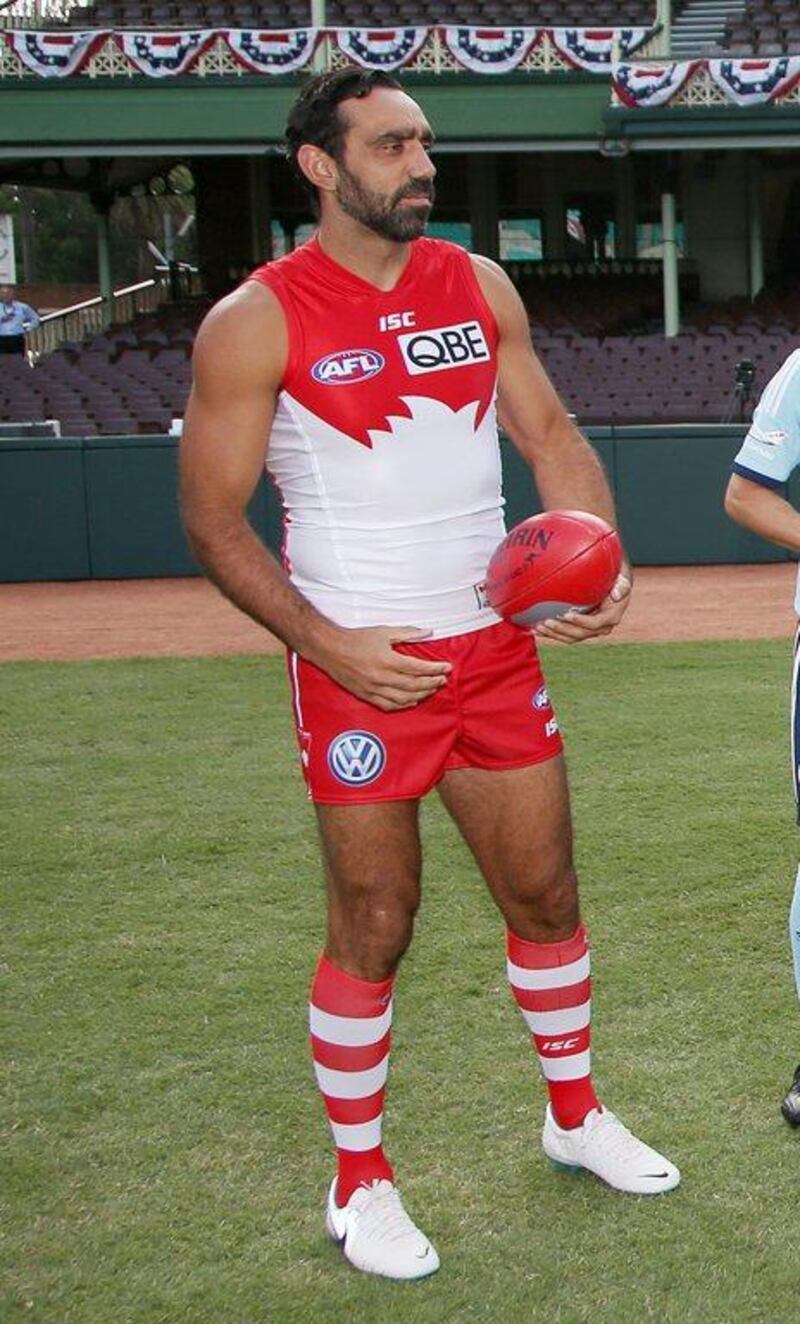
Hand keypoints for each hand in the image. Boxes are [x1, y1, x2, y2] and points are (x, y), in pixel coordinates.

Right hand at [314, 625, 451, 710]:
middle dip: (432, 683)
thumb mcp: (384, 632)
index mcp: (387, 659)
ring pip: (404, 698)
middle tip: (443, 679)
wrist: (330, 649)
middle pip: (414, 685)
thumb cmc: (356, 638)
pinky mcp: (366, 695)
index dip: (435, 668)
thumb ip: (408, 633)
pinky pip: (389, 705)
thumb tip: (428, 631)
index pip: (418, 668)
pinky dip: (404, 705)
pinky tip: (413, 701)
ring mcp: (373, 689)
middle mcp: (381, 677)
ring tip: (432, 689)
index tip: (447, 667)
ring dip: (421, 694)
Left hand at [532, 570, 631, 644]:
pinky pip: (564, 634)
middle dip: (561, 630)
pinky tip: (535, 629)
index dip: (581, 621)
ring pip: (570, 637)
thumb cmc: (615, 576)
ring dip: (553, 634)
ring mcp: (589, 630)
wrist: (612, 584)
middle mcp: (601, 627)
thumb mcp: (622, 576)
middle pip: (579, 634)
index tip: (566, 614)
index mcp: (611, 617)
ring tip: (538, 627)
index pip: (595, 624)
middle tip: (546, 621)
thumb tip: (617, 594)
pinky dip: (550, 633)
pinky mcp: (579, 629)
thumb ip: (622, 584)